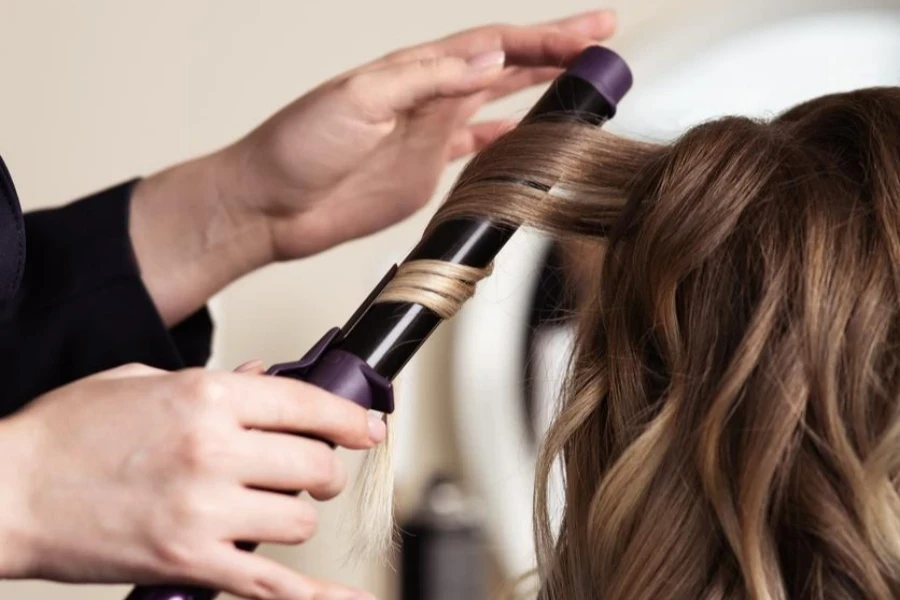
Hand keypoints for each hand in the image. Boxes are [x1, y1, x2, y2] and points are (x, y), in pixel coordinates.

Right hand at [0, 363, 383, 599]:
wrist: (5, 491)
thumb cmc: (66, 434)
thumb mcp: (143, 382)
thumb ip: (216, 384)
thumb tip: (269, 380)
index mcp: (207, 398)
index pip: (307, 404)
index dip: (348, 417)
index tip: (367, 427)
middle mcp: (214, 452)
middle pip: (315, 466)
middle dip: (321, 469)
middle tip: (308, 469)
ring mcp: (205, 512)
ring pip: (299, 520)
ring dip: (295, 515)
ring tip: (269, 507)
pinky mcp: (190, 563)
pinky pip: (273, 585)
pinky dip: (319, 597)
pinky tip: (354, 599)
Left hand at [221, 10, 616, 259]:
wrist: (267, 205)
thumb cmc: (295, 147)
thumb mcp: (358, 100)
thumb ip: (425, 79)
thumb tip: (488, 57)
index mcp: (416, 73)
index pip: (494, 46)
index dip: (547, 37)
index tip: (593, 31)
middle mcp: (428, 99)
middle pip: (505, 67)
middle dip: (555, 53)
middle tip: (601, 44)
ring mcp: (429, 137)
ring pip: (498, 104)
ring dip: (538, 90)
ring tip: (578, 80)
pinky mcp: (424, 174)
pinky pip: (476, 148)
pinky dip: (506, 138)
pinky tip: (525, 134)